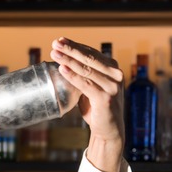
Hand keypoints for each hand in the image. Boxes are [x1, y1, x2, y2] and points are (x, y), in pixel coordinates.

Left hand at [49, 37, 125, 171]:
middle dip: (70, 50)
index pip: (92, 53)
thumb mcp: (91, 87)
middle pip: (89, 58)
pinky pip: (86, 85)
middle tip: (55, 43)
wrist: (108, 130)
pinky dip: (73, 76)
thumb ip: (84, 75)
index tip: (60, 40)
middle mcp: (116, 75)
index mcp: (113, 70)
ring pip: (86, 70)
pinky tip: (62, 69)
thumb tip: (63, 62)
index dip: (75, 46)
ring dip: (68, 61)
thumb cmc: (97, 108)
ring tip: (55, 54)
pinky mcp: (105, 99)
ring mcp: (112, 87)